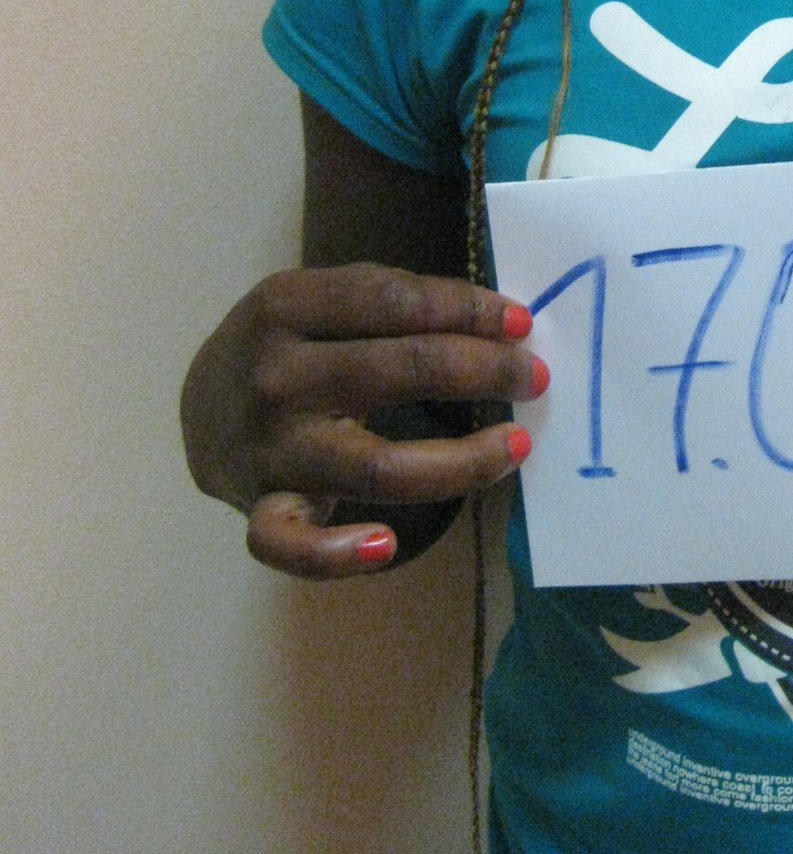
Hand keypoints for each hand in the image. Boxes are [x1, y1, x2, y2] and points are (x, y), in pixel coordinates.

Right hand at [181, 263, 543, 578]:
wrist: (197, 405)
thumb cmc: (288, 346)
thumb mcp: (318, 299)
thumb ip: (391, 301)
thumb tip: (497, 320)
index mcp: (286, 305)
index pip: (393, 301)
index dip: (466, 310)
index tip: (521, 322)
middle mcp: (275, 375)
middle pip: (398, 372)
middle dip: (482, 371)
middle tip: (534, 376)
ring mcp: (268, 447)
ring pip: (375, 464)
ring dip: (459, 460)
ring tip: (513, 447)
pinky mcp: (259, 507)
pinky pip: (292, 544)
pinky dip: (335, 554)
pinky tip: (386, 544)